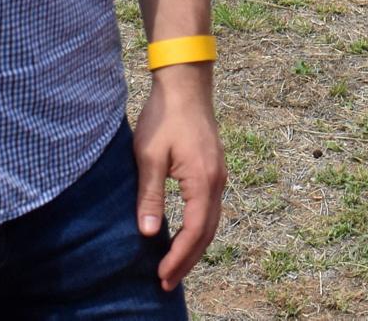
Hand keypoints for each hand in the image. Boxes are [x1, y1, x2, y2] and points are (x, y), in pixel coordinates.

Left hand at [132, 67, 224, 288]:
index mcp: (203, 181)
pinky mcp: (214, 169)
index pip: (195, 231)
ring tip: (174, 266)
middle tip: (167, 282)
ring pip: (212, 222)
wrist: (185, 84)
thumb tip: (150, 233)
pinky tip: (184, 235)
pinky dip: (199, 229)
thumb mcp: (149, 156)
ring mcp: (219, 175)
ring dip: (195, 247)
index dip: (179, 257)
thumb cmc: (165, 116)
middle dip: (188, 260)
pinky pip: (210, 209)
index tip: (161, 276)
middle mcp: (217, 181)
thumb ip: (150, 196)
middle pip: (207, 233)